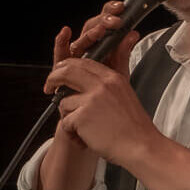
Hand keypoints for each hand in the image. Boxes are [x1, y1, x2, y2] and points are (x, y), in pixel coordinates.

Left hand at [44, 3, 157, 169]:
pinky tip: (86, 138)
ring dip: (69, 116)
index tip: (59, 72)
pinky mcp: (83, 116)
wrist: (141, 147)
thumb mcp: (126, 92)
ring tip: (85, 128)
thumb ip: (117, 70)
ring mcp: (91, 100)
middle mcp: (101, 85)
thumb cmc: (134, 126)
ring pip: (64, 101)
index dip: (66, 66)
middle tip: (48, 87)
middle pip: (67, 71)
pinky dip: (73, 132)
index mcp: (112, 77)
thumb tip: (125, 42)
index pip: (82, 63)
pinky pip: (65, 121)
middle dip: (53, 78)